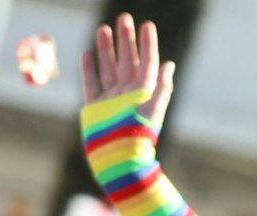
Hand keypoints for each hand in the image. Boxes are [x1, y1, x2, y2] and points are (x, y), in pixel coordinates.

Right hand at [81, 13, 173, 133]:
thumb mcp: (152, 108)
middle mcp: (128, 93)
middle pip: (127, 60)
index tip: (146, 24)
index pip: (147, 62)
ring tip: (103, 29)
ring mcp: (111, 99)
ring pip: (108, 68)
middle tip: (124, 18)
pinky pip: (92, 83)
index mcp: (144, 92)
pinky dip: (90, 69)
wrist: (119, 158)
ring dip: (107, 49)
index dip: (147, 43)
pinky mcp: (95, 107)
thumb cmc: (138, 135)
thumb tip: (169, 64)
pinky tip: (88, 53)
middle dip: (126, 39)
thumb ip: (161, 86)